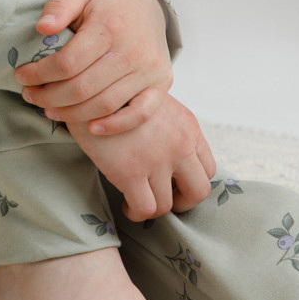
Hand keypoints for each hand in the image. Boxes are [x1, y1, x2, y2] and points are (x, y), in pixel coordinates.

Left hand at [14, 0, 172, 134]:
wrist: (148, 4)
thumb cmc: (109, 2)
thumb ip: (59, 6)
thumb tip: (42, 29)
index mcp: (109, 27)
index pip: (67, 63)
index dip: (39, 74)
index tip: (22, 76)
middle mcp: (132, 51)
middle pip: (82, 88)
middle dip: (49, 97)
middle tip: (30, 95)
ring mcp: (149, 70)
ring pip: (104, 105)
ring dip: (72, 114)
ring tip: (49, 109)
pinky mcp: (161, 83)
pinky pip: (140, 114)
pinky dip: (116, 126)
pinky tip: (91, 128)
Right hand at [68, 95, 215, 222]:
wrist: (90, 86)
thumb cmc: (119, 94)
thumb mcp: (156, 102)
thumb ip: (170, 127)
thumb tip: (168, 154)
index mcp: (189, 126)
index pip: (208, 167)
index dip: (191, 181)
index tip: (174, 183)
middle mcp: (180, 144)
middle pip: (199, 191)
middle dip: (182, 201)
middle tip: (164, 199)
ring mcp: (157, 160)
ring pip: (167, 205)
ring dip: (153, 208)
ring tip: (136, 202)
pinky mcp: (131, 172)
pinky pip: (145, 209)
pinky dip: (137, 213)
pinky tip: (126, 205)